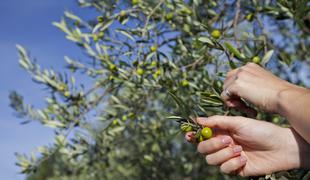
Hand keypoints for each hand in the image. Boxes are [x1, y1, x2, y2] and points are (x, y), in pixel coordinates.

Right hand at [185, 116, 309, 175]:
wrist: (280, 146)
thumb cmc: (260, 130)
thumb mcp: (237, 122)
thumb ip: (216, 121)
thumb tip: (197, 120)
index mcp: (221, 131)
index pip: (201, 135)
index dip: (193, 136)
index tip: (189, 136)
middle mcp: (222, 145)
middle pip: (202, 149)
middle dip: (212, 145)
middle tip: (227, 140)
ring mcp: (228, 157)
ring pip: (211, 160)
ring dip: (224, 154)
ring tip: (240, 148)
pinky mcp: (235, 168)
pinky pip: (224, 169)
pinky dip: (232, 163)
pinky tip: (244, 158)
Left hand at [222, 63, 293, 112]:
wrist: (285, 97)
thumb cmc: (279, 96)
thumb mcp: (263, 86)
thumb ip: (252, 85)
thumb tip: (242, 92)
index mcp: (250, 67)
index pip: (234, 77)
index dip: (236, 91)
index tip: (246, 101)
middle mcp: (243, 68)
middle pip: (226, 83)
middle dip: (233, 96)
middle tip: (245, 107)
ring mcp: (239, 76)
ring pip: (225, 90)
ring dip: (234, 102)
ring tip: (248, 109)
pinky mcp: (236, 85)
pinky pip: (225, 97)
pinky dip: (233, 105)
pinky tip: (248, 109)